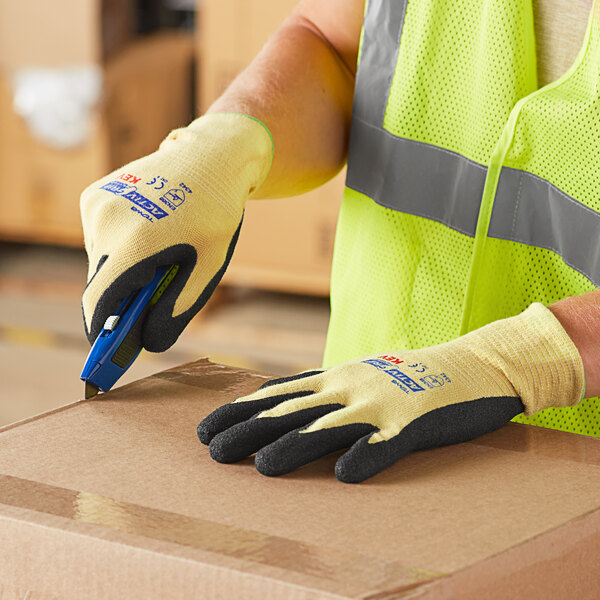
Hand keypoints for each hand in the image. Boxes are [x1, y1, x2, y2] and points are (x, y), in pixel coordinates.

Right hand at [81, 113, 271, 350]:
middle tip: (144, 309)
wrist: (210, 157)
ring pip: (98, 262)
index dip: (102, 333)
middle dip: (118, 303)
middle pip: (98, 285)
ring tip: (157, 260)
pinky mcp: (93, 195)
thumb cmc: (214, 216)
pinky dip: (117, 250)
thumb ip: (174, 311)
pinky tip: (148, 236)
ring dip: (119, 274)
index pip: (100, 304)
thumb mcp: (205, 270)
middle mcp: (105, 222)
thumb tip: (148, 344)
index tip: (108, 353)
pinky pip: (98, 239)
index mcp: (134, 242)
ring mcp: (95, 205)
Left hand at [198, 304, 583, 482]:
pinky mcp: (417, 424)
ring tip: (263, 468)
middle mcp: (352, 388)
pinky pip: (389, 443)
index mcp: (337, 377)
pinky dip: (367, 457)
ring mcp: (383, 404)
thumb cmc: (409, 376)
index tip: (207, 428)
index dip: (242, 410)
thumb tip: (274, 397)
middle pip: (294, 410)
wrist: (472, 364)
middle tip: (214, 451)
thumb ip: (320, 387)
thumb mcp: (358, 373)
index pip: (279, 392)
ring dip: (295, 446)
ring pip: (331, 427)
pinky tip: (346, 475)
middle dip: (251, 430)